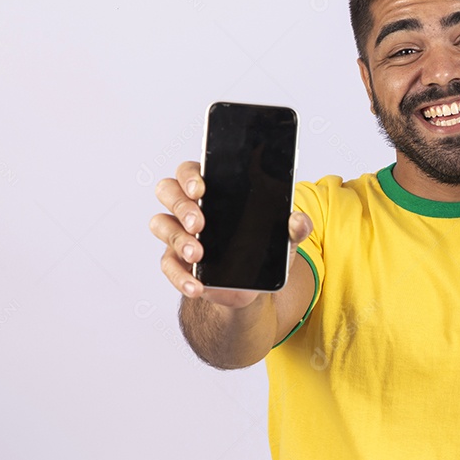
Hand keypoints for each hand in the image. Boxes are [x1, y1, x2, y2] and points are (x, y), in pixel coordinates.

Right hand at [149, 161, 312, 308]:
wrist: (252, 288)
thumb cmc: (262, 249)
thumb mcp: (283, 238)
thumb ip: (293, 227)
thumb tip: (298, 221)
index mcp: (215, 191)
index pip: (191, 171)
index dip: (189, 176)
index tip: (200, 189)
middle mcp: (190, 207)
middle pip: (168, 190)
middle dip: (181, 205)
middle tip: (199, 223)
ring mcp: (180, 234)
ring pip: (161, 224)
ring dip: (178, 239)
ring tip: (198, 254)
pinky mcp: (177, 261)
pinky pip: (167, 264)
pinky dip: (180, 276)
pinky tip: (196, 284)